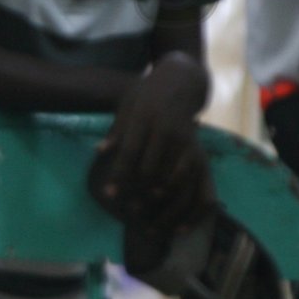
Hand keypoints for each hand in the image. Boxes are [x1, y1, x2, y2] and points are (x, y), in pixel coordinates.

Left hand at [93, 53, 217, 242]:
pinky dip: (183, 199)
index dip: (119, 175)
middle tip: (129, 211)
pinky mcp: (199, 148)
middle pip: (151, 169)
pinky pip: (194, 178)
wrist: (181, 80)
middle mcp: (167, 130)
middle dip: (138, 192)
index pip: (130, 152)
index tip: (109, 195)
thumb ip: (116, 131)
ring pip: (173, 178)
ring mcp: (186, 140)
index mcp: (145, 118)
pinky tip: (173, 215)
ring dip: (160, 201)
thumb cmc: (146, 94)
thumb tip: (99, 151)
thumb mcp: (127, 105)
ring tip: (148, 218)